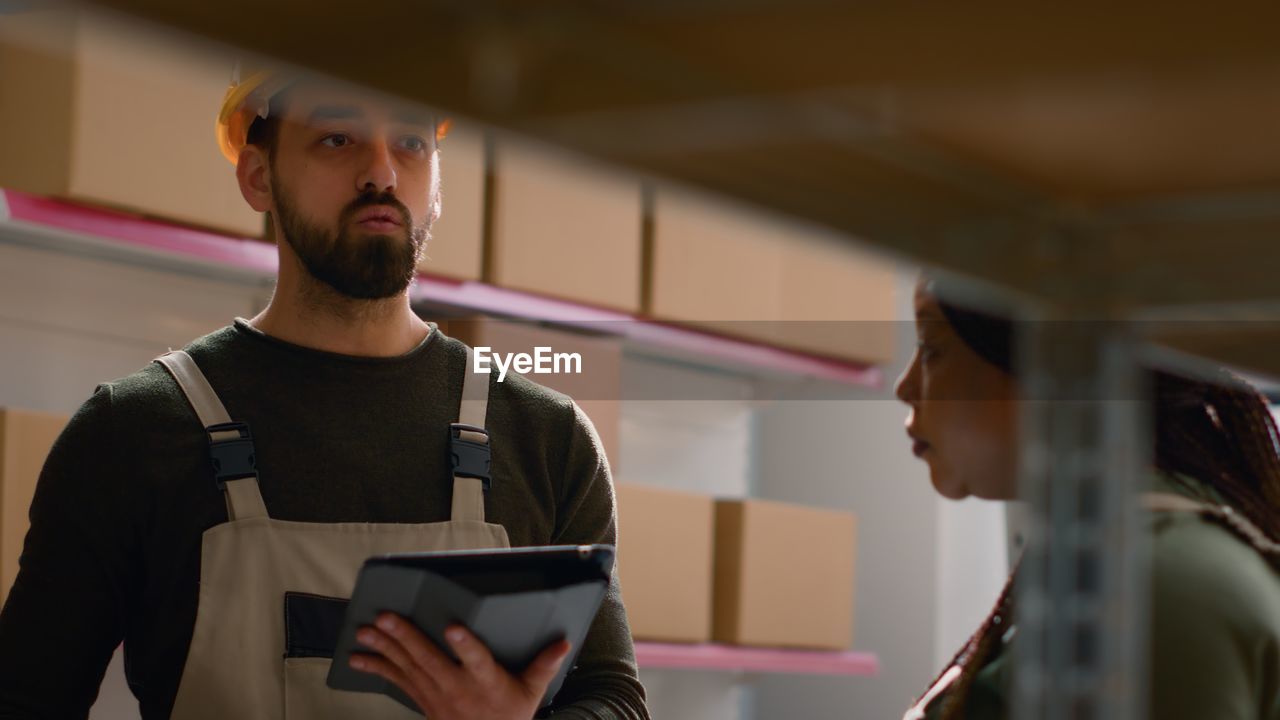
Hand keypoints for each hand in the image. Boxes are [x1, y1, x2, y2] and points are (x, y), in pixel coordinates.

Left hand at [349, 613, 571, 719]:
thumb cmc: (509, 717)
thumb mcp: (531, 692)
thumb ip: (544, 665)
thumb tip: (564, 642)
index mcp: (486, 682)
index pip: (477, 660)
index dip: (465, 645)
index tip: (453, 627)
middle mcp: (457, 688)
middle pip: (428, 660)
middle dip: (406, 637)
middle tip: (387, 617)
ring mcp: (436, 696)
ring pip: (407, 668)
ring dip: (385, 647)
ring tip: (365, 630)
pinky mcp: (423, 700)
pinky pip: (397, 682)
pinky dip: (377, 668)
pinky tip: (358, 657)